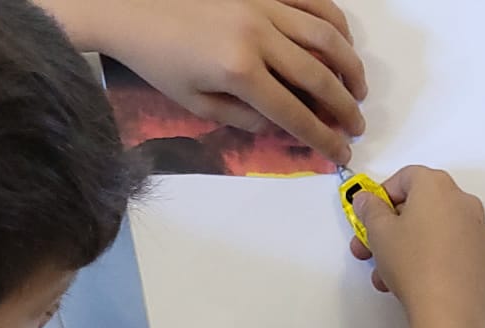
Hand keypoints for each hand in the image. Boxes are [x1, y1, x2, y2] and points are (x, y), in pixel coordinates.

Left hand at [47, 0, 366, 164]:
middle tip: (356, 125)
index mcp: (239, 71)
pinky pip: (312, 1)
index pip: (295, 114)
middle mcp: (257, 35)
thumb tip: (285, 126)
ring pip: (326, 36)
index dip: (324, 139)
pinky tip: (340, 43)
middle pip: (320, 77)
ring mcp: (262, 4)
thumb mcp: (196, 102)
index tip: (343, 154)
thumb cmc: (157, 59)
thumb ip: (245, 119)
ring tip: (357, 87)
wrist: (127, 5)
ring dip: (350, 66)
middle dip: (345, 107)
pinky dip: (334, 23)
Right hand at [348, 167, 484, 327]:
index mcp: (438, 187)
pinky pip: (458, 256)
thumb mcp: (379, 232)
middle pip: (423, 208)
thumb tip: (368, 200)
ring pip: (439, 234)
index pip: (406, 178)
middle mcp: (466, 204)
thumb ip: (370, 208)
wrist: (451, 315)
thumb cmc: (413, 264)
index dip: (383, 196)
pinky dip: (439, 263)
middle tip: (372, 251)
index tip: (371, 218)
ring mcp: (482, 235)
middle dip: (393, 228)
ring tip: (390, 278)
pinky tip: (423, 286)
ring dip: (412, 249)